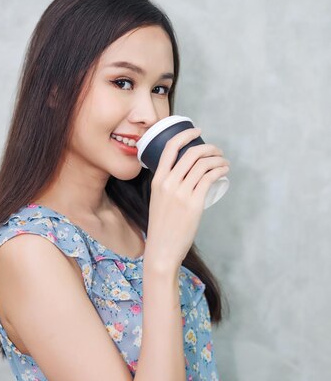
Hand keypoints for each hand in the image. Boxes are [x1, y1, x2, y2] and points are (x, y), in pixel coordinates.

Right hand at [145, 127, 229, 269]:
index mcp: (157, 180)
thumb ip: (167, 187)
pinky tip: (224, 171)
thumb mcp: (158, 200)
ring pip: (203, 165)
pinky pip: (210, 178)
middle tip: (217, 151)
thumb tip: (184, 176)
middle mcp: (168, 183)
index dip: (185, 135)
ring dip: (217, 159)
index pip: (170, 148)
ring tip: (224, 163)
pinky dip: (219, 171)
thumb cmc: (161, 227)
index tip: (197, 131)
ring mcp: (181, 193)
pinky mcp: (194, 203)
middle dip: (209, 148)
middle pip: (192, 154)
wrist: (162, 248)